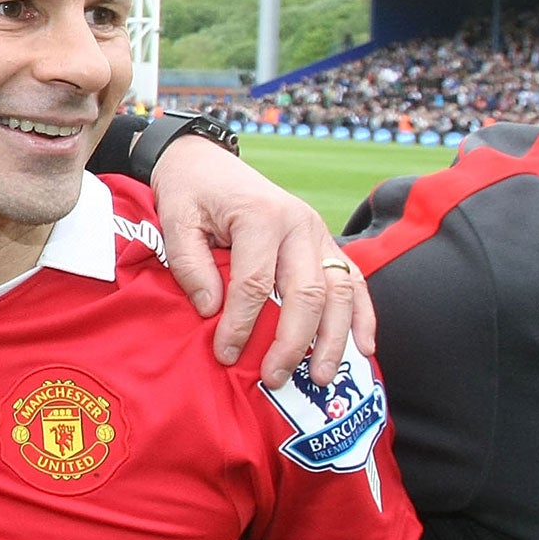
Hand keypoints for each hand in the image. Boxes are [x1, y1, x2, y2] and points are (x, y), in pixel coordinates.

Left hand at [149, 137, 375, 386]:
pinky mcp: (326, 243)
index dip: (241, 324)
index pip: (256, 283)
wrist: (206, 161)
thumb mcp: (175, 219)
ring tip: (321, 377)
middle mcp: (300, 224)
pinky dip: (362, 316)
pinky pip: (354, 282)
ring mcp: (319, 233)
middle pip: (306, 293)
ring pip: (339, 292)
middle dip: (292, 342)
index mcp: (261, 216)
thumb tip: (210, 309)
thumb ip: (189, 263)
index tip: (226, 355)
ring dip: (333, 338)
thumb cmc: (189, 192)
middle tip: (275, 378)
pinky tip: (363, 349)